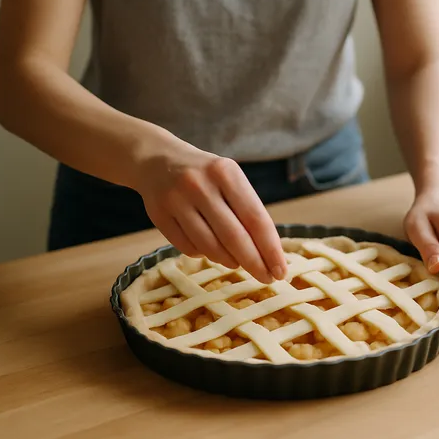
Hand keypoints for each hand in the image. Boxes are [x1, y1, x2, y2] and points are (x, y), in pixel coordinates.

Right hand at [134, 140, 286, 283]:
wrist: (158, 159)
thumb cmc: (206, 175)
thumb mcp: (229, 179)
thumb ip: (246, 210)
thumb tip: (268, 255)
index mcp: (226, 172)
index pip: (255, 218)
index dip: (270, 249)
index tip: (281, 271)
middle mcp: (200, 185)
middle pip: (234, 237)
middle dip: (254, 263)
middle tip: (267, 279)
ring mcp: (176, 200)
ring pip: (209, 246)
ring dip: (229, 261)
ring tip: (237, 262)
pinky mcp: (158, 215)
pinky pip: (188, 248)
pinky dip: (204, 254)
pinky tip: (210, 249)